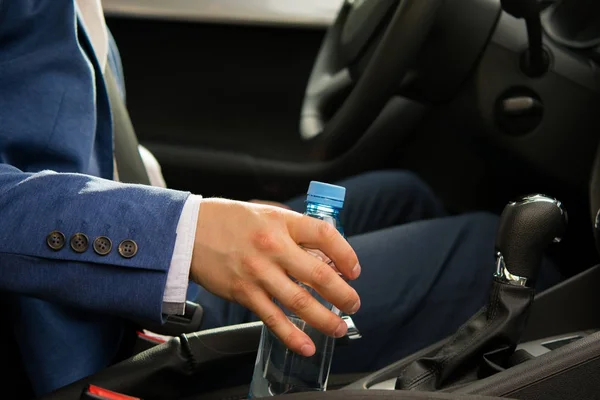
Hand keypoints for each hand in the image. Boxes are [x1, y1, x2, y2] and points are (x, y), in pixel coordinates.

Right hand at [191, 198, 360, 356]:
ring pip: (300, 302)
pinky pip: (273, 319)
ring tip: (339, 327)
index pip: (325, 235)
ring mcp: (258, 273)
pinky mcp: (244, 293)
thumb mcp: (266, 212)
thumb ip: (294, 229)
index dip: (346, 254)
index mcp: (281, 222)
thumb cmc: (229, 221)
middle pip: (319, 274)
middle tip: (353, 303)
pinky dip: (292, 336)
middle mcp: (272, 247)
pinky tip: (307, 345)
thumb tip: (323, 249)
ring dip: (325, 319)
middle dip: (343, 294)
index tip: (354, 269)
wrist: (188, 232)